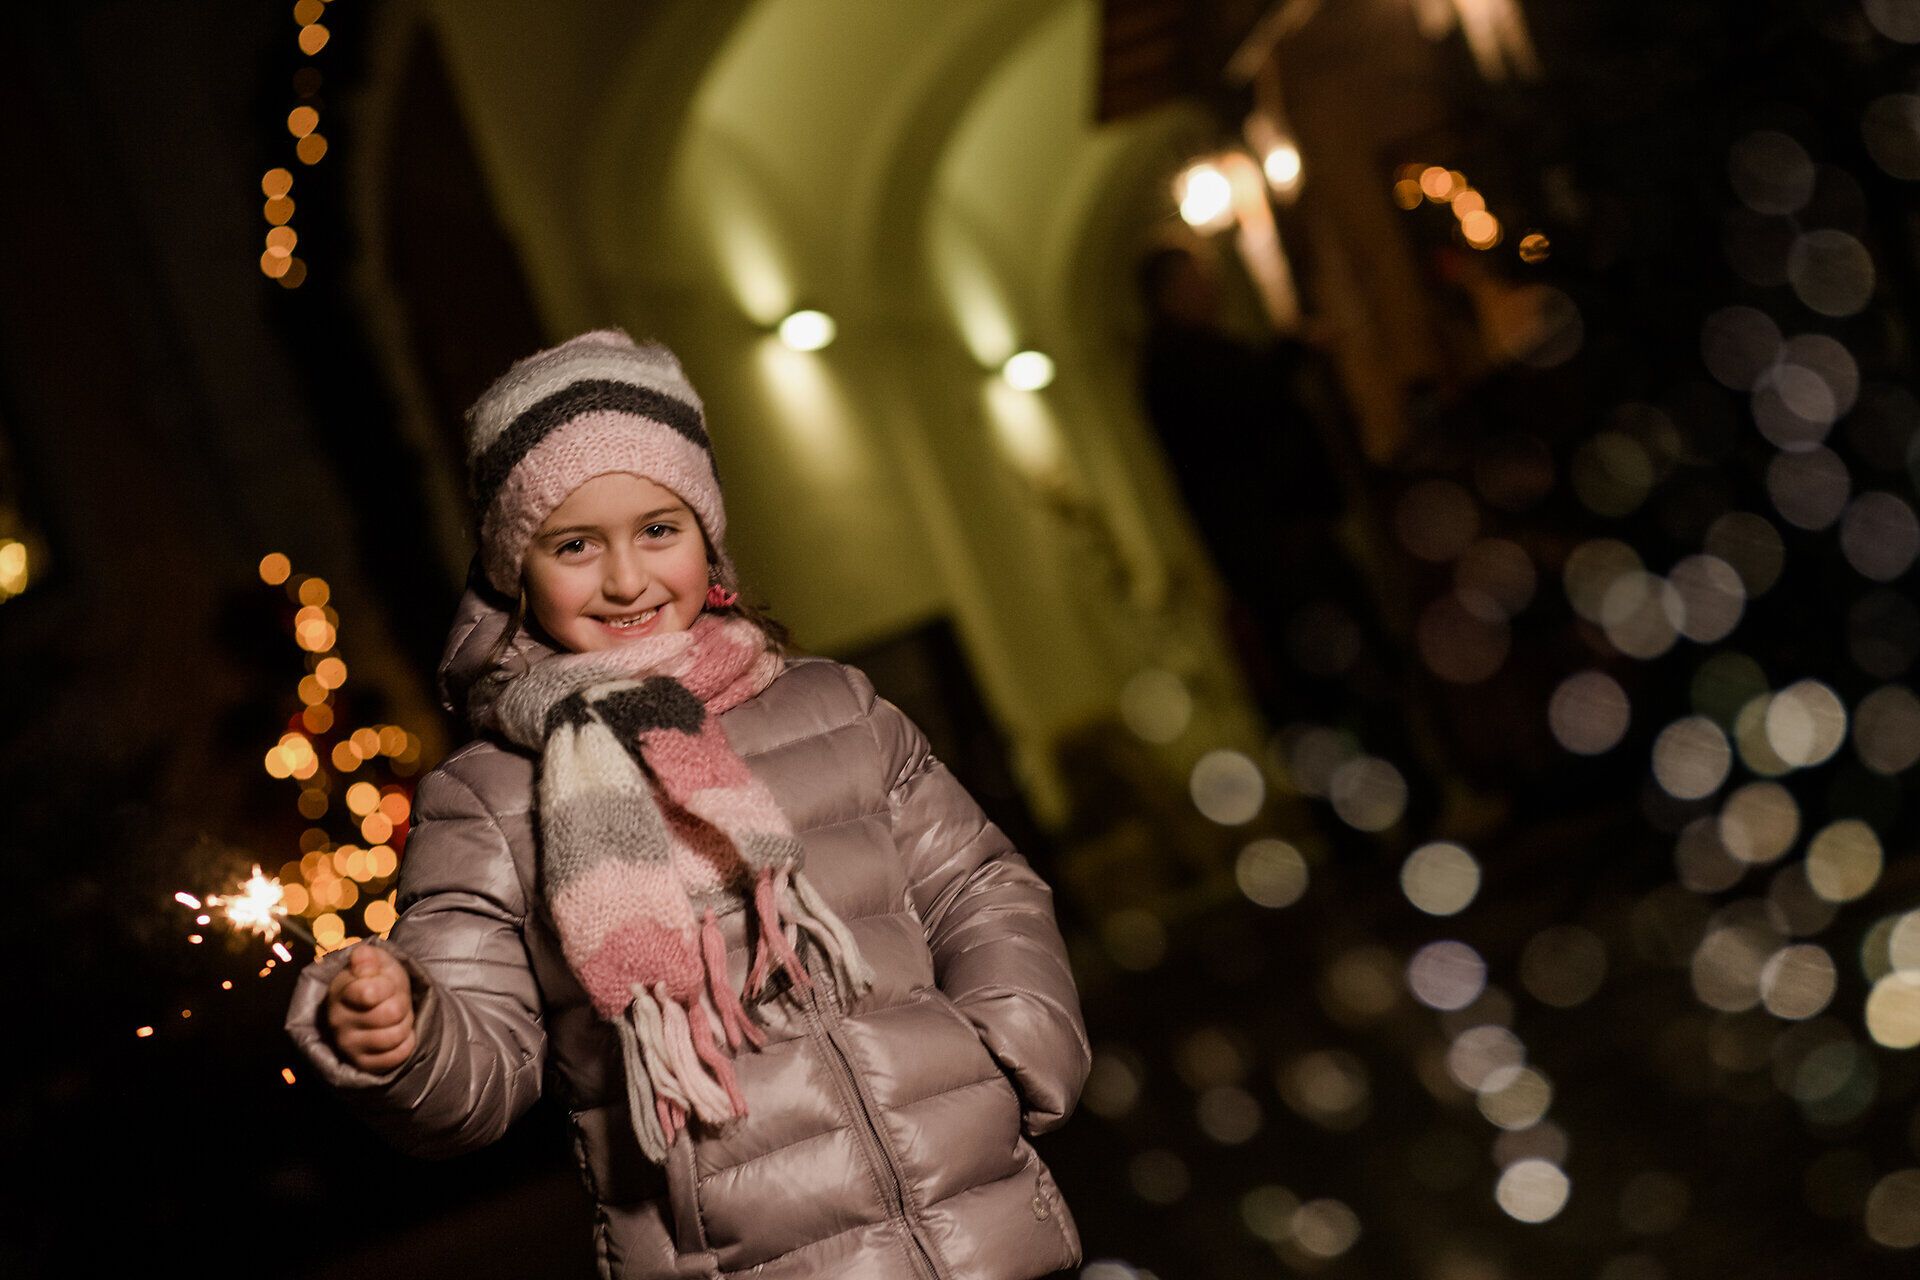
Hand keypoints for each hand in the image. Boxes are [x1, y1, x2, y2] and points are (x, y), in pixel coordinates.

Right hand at [324, 944, 416, 1072]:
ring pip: (396, 1035)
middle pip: (392, 1013)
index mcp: (340, 991)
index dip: (389, 985)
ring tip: (395, 1017)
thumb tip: (361, 956)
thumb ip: (368, 957)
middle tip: (394, 1001)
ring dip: (404, 1023)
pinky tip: (394, 1034)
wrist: (376, 1009)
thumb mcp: (377, 962)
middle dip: (402, 1004)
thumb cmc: (378, 981)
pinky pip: (397, 1055)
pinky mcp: (361, 1063)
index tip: (386, 984)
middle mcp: (337, 1020)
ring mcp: (348, 1045)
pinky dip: (406, 1043)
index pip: (370, 992)